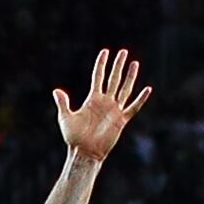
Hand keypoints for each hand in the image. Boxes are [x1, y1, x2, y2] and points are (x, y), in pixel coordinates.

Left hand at [56, 47, 151, 161]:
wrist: (85, 152)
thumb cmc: (73, 137)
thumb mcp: (65, 117)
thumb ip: (63, 103)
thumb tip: (56, 90)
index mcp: (92, 99)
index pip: (98, 76)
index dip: (101, 64)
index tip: (105, 52)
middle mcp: (105, 102)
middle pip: (113, 79)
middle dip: (118, 65)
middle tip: (124, 52)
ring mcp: (114, 110)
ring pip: (125, 89)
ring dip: (130, 77)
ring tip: (135, 64)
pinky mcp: (121, 121)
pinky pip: (133, 108)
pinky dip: (140, 99)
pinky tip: (147, 89)